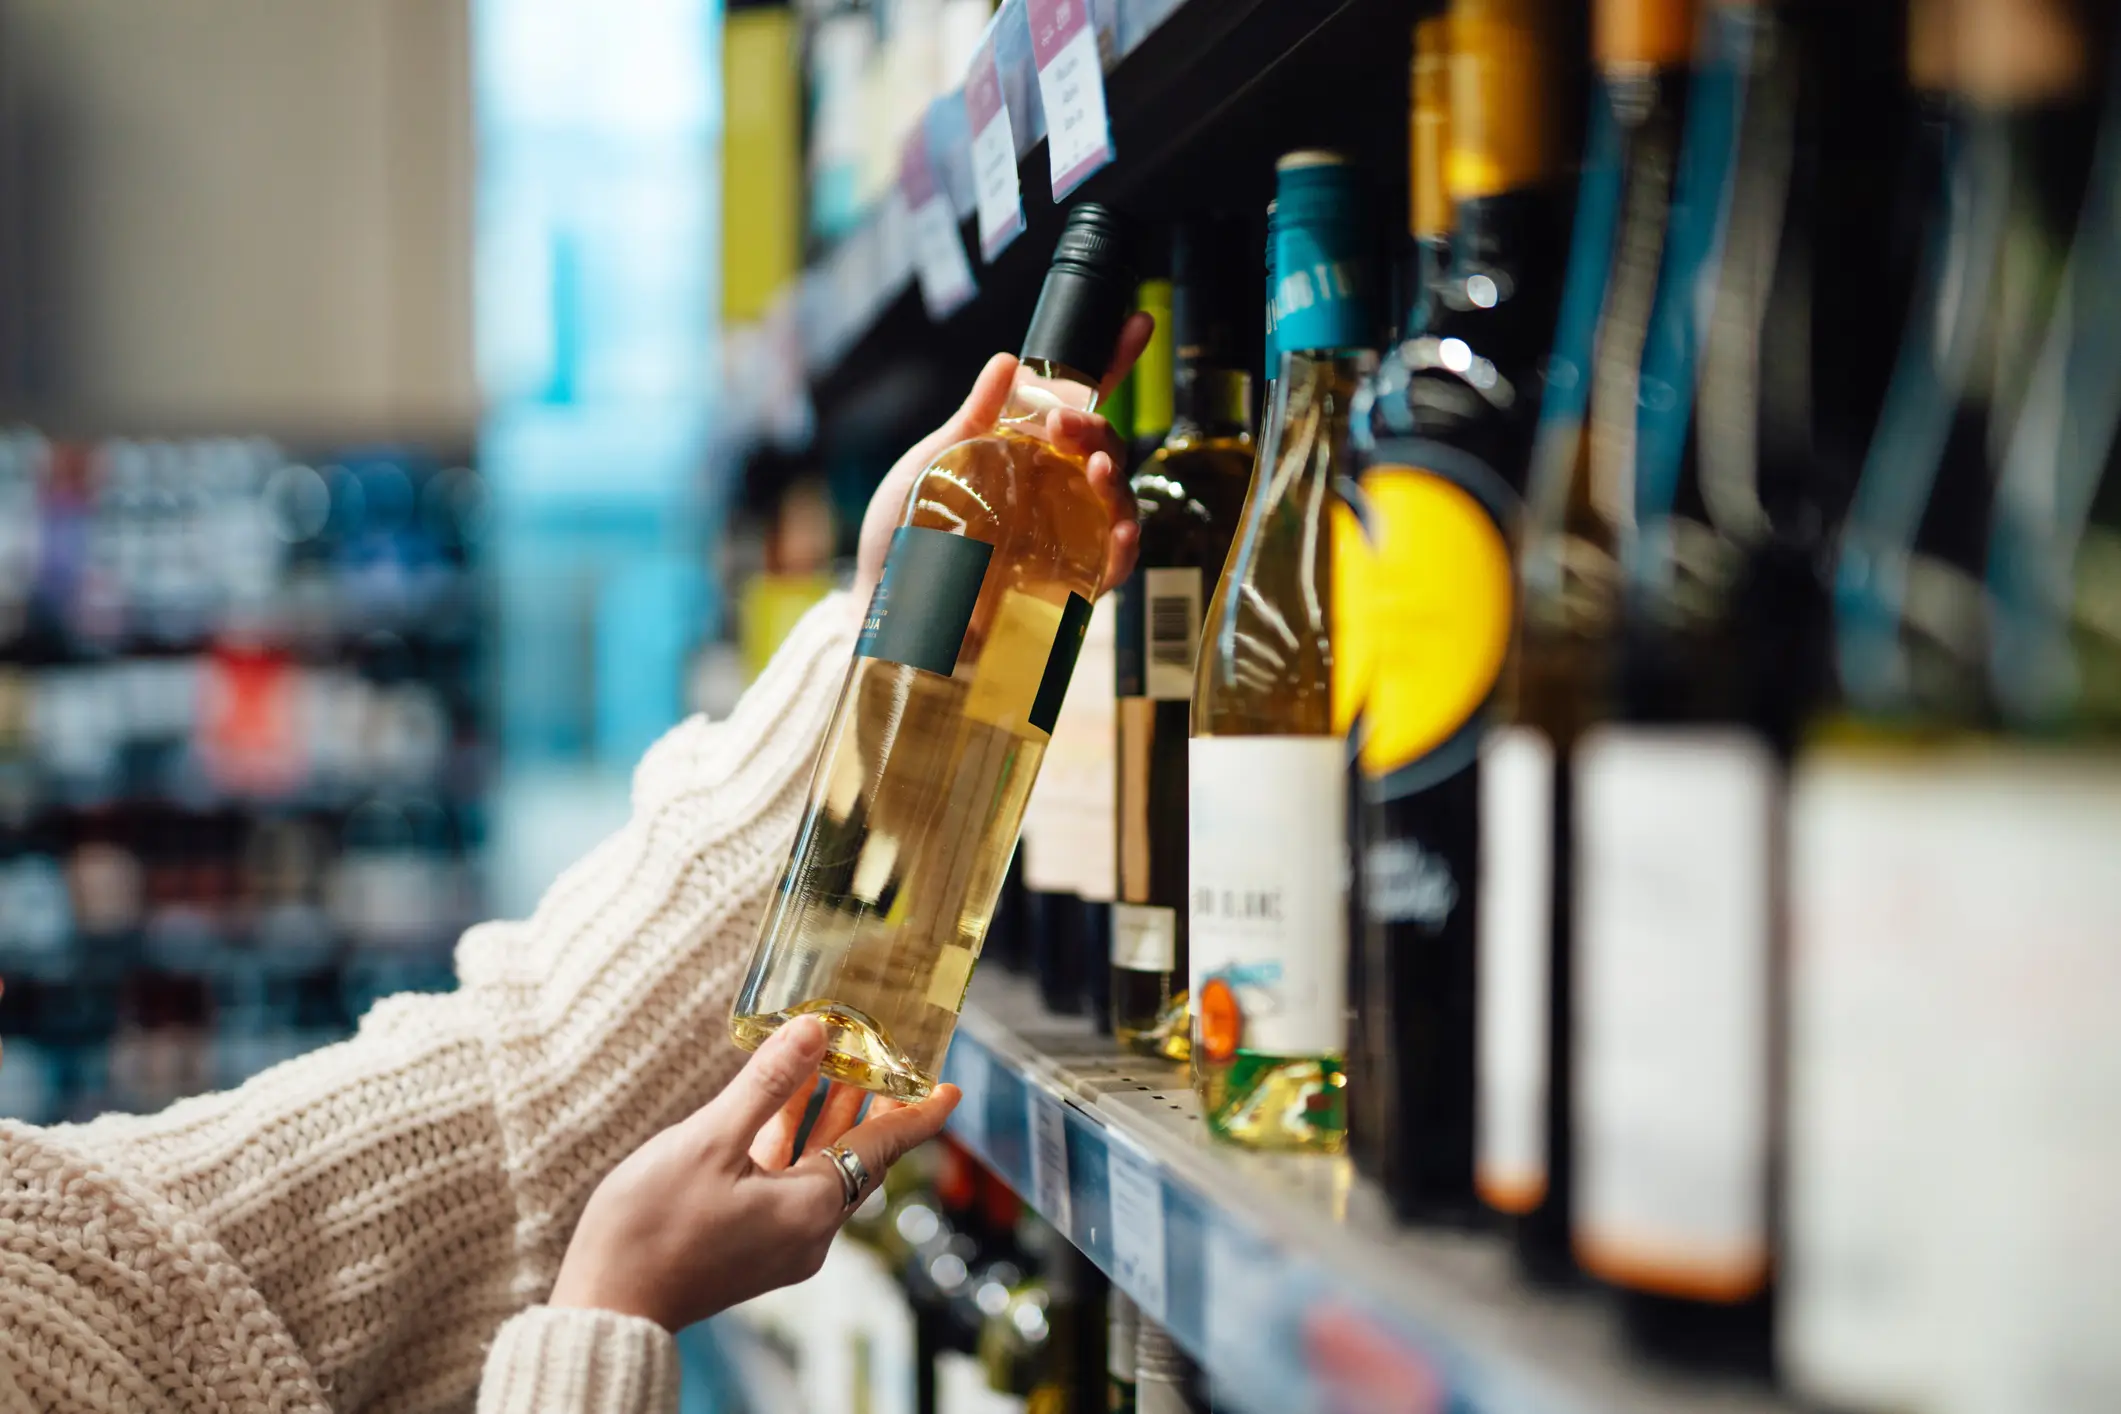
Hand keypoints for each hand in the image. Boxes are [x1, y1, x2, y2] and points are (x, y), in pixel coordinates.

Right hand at [549, 1016, 959, 1330]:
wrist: (605, 1307)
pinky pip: (785, 1182)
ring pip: (817, 1166)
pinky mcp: (748, 1244)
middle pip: (855, 1155)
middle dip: (868, 1103)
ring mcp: (777, 1241)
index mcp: (812, 1209)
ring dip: (823, 1116)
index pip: (885, 1149)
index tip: (951, 1087)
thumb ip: (766, 1085)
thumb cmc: (651, 1229)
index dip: (918, 1114)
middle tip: (883, 1053)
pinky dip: (788, 1141)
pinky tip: (771, 1106)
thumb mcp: (709, 1142)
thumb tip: (814, 1030)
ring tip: (831, 1060)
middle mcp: (807, 1231)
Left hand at [851, 310, 1158, 621]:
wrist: (885, 612)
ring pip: (1115, 499)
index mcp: (1023, 453)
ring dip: (1114, 477)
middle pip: (1099, 447)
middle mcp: (1052, 491)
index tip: (1136, 323)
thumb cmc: (904, 537)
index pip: (1076, 404)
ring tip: (1094, 465)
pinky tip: (1122, 530)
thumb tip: (1009, 360)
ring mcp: (1064, 536)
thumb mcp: (930, 464)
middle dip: (1095, 426)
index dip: (1109, 364)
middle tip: (1064, 423)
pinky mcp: (1067, 586)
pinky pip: (1112, 564)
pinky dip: (1124, 544)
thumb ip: (972, 419)